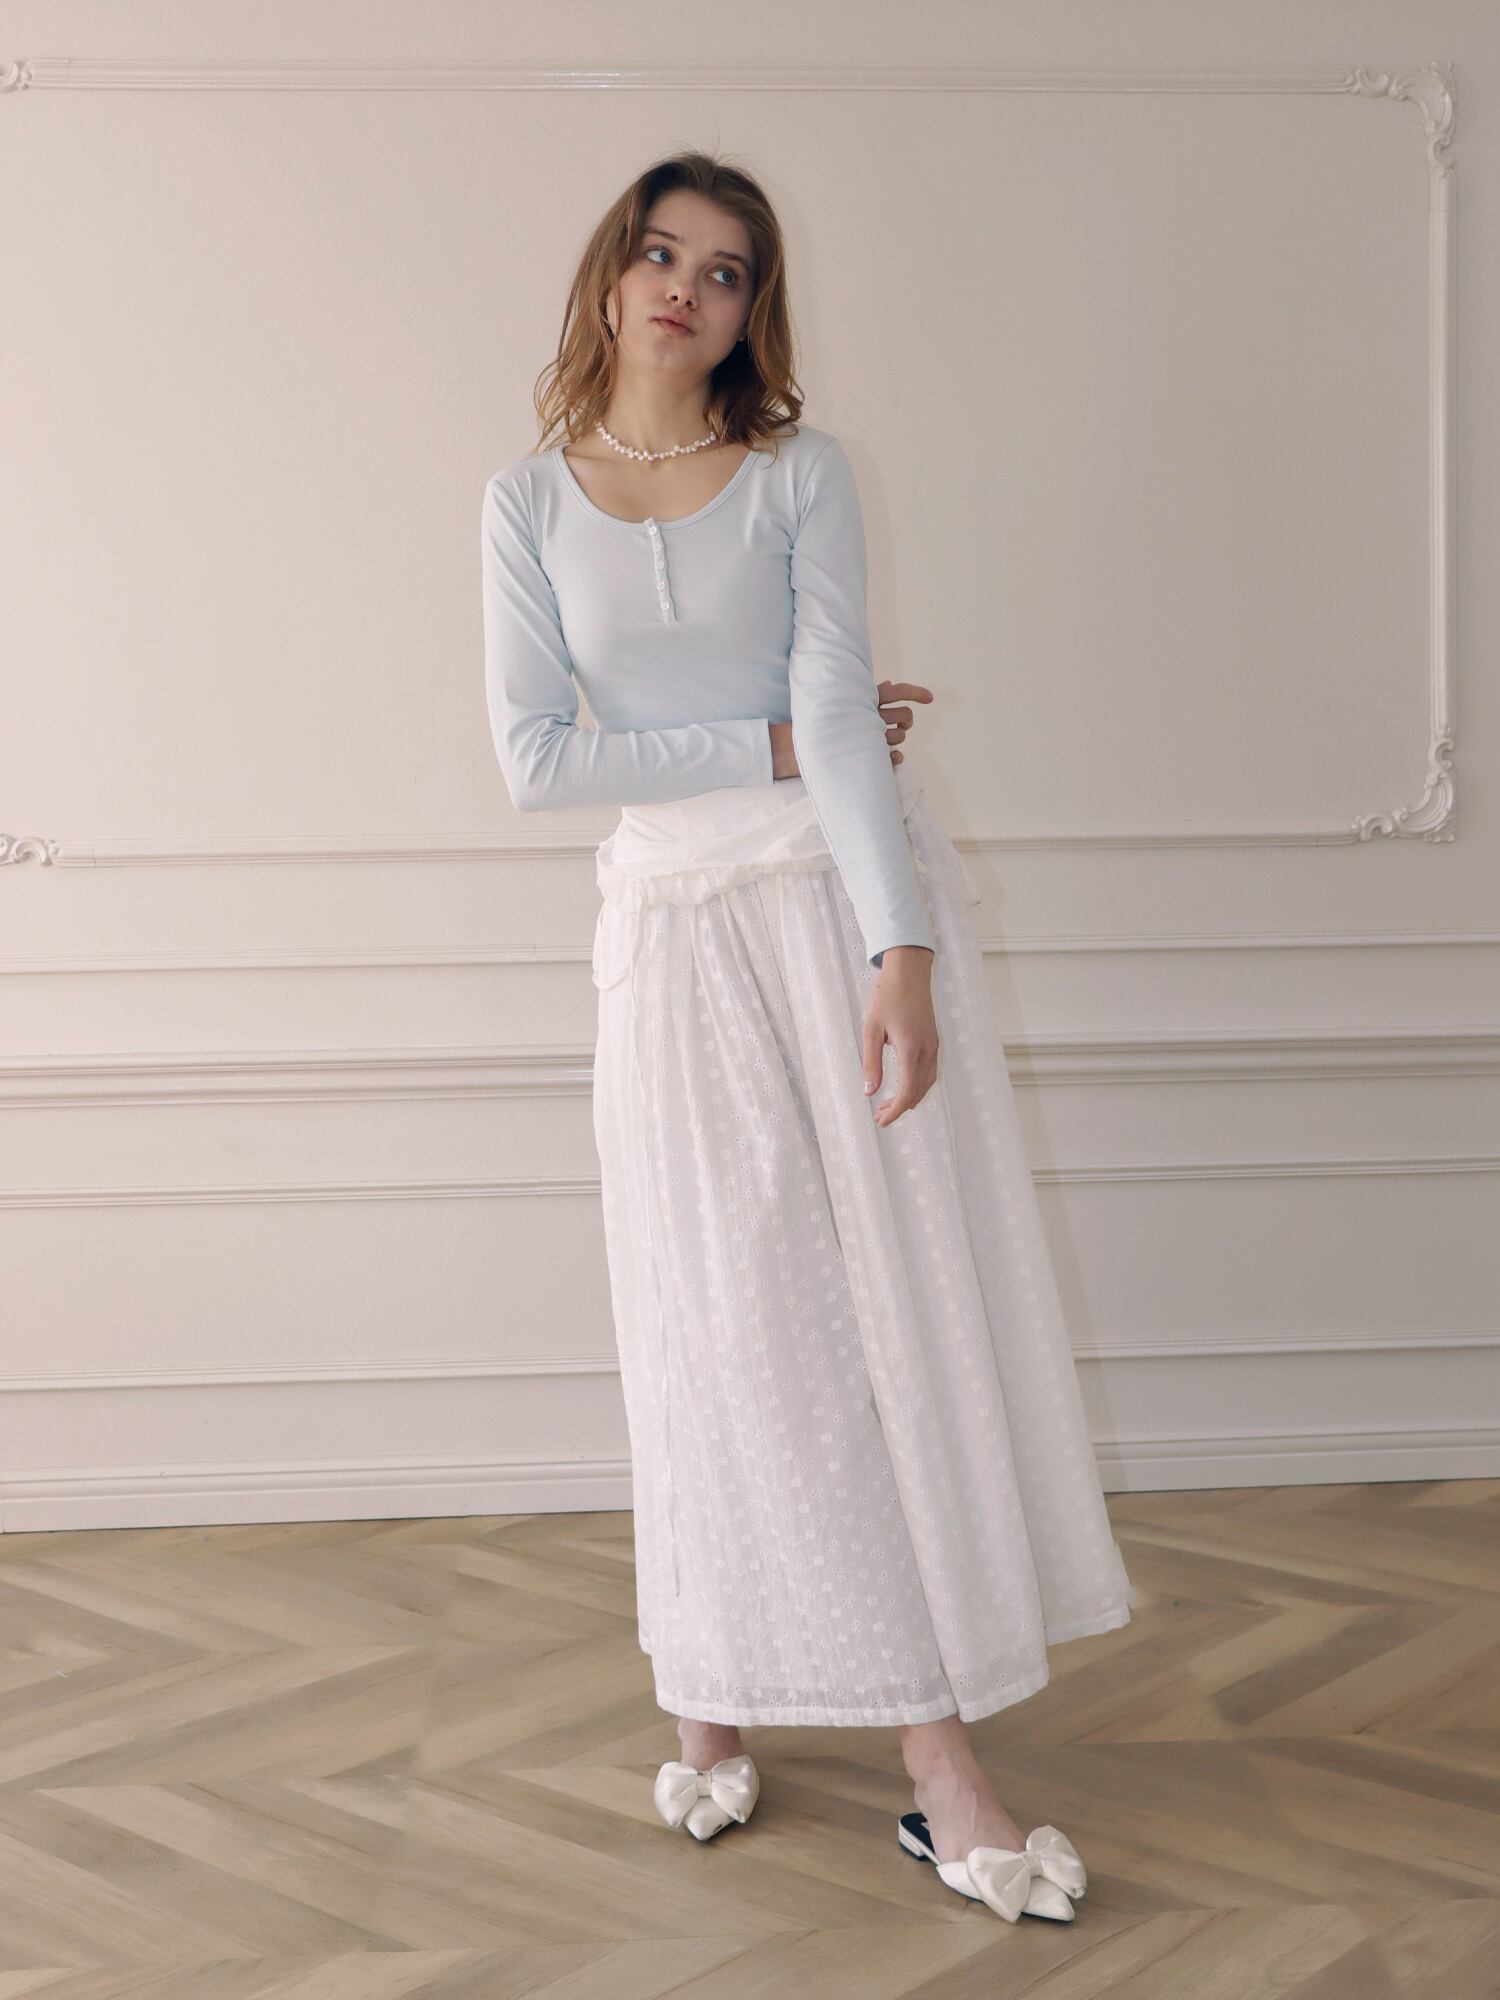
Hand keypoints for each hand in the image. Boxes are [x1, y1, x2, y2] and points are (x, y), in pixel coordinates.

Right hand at [770, 680, 934, 779]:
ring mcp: (869, 737)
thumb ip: (868, 694)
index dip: (917, 692)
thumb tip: (888, 684)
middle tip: (901, 726)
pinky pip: (894, 757)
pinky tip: (889, 757)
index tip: (930, 698)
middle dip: (907, 722)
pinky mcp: (867, 757)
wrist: (793, 747)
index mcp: (864, 699)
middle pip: (905, 717)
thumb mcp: (843, 701)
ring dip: (898, 739)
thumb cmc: (819, 721)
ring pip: (901, 737)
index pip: (898, 692)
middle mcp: (870, 716)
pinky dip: (895, 757)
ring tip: (884, 741)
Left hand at [863, 946, 937, 1126]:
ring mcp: (933, 1045)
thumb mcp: (871, 1029)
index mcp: (910, 1048)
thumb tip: (869, 1092)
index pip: (907, 1091)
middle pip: (918, 1091)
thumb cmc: (887, 996)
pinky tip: (905, 1085)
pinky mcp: (933, 1040)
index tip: (881, 1121)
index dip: (895, 1111)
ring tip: (890, 1104)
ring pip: (927, 1083)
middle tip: (880, 1116)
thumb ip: (871, 1062)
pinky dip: (918, 1085)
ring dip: (910, 1098)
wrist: (909, 971)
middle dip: (900, 1108)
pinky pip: (930, 1071)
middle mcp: (926, 1049)